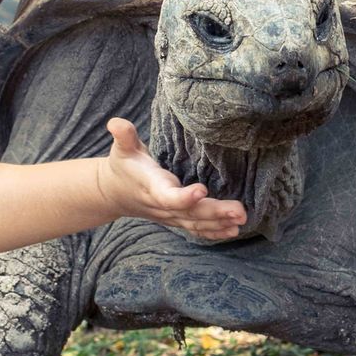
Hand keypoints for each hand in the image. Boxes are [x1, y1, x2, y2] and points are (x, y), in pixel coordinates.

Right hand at [97, 117, 248, 240]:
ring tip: (241, 220)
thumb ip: (124, 136)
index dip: (184, 197)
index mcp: (152, 186)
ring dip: (220, 223)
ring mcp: (170, 216)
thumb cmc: (123, 166)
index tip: (202, 190)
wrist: (114, 193)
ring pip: (196, 223)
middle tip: (239, 211)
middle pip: (190, 213)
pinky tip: (232, 230)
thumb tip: (116, 123)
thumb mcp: (122, 148)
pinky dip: (214, 232)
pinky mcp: (177, 219)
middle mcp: (162, 205)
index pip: (168, 196)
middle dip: (215, 213)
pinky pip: (196, 229)